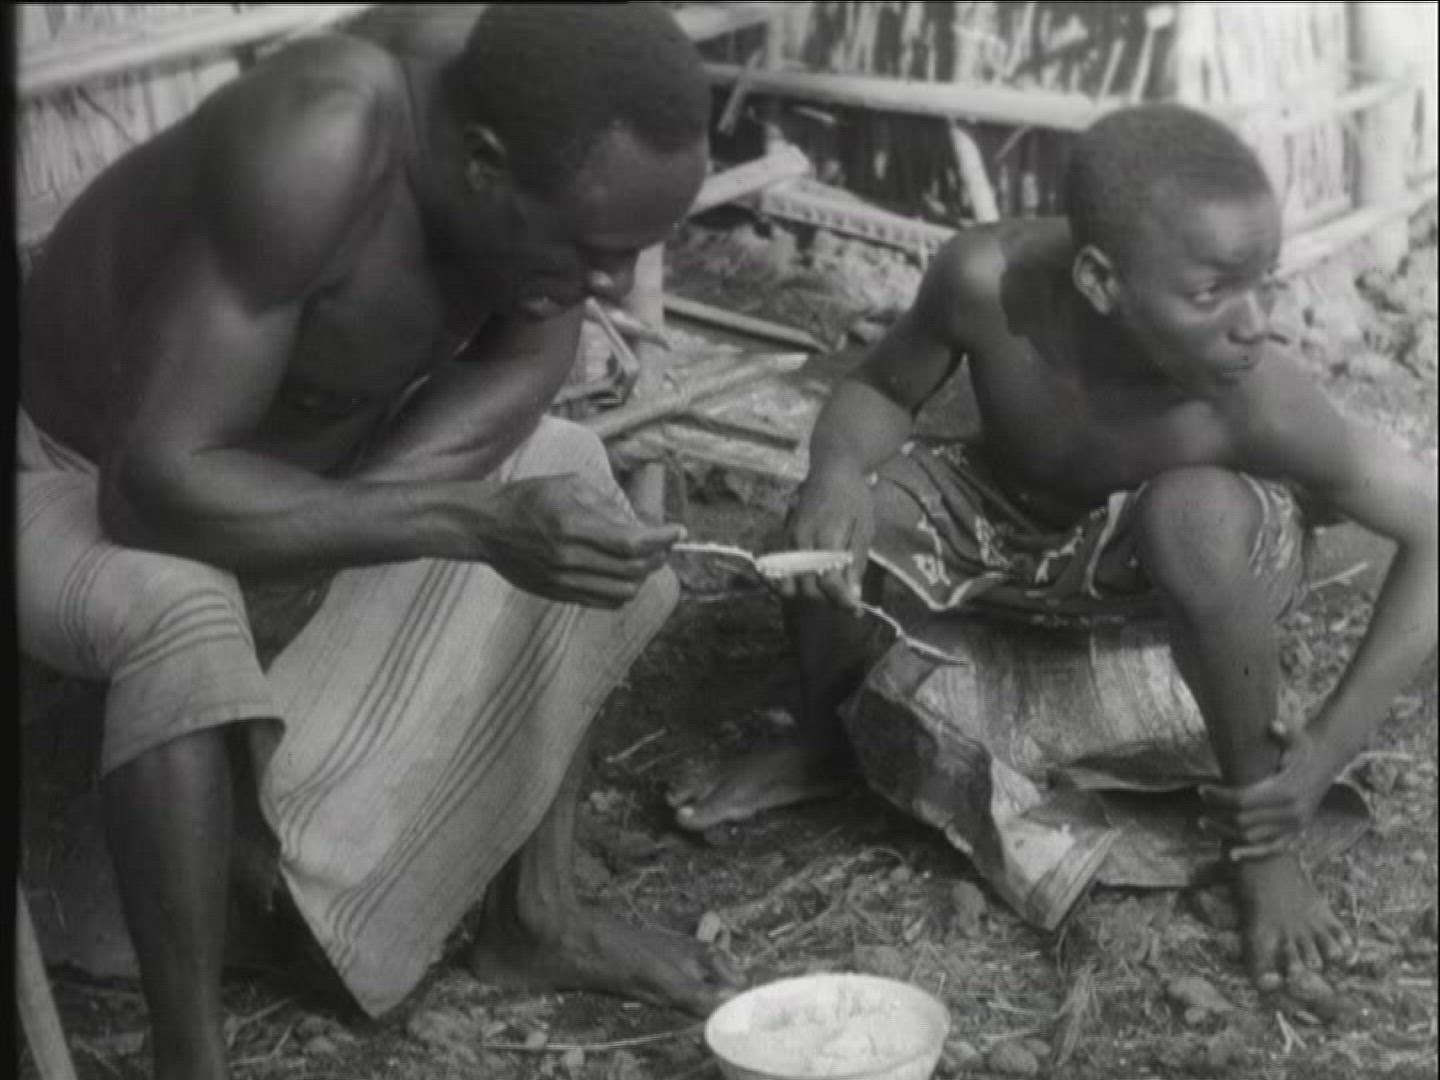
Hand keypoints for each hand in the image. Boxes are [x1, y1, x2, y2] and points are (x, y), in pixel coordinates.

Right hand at [478, 474, 683, 608]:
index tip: (679, 531)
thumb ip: (607, 503)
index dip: (662, 539)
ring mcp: (564, 580)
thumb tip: (639, 523)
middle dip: (658, 557)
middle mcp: (570, 558)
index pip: (633, 542)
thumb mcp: (569, 485)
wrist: (486, 527)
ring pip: (623, 592)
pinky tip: (624, 575)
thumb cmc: (528, 499)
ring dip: (642, 577)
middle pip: (633, 570)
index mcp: (574, 526)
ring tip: (645, 560)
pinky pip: (603, 602)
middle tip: (665, 544)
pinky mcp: (558, 593)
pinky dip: (623, 591)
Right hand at [775, 462, 873, 610]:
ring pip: (789, 584)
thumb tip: (852, 596)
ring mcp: (789, 540)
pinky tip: (800, 585)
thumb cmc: (853, 497)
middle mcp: (803, 541)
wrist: (832, 471)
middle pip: (808, 588)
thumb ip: (855, 563)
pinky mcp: (782, 539)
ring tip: (826, 591)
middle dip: (828, 600)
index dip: (843, 601)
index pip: (829, 582)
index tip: (856, 609)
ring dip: (808, 594)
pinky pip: (775, 572)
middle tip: (845, 598)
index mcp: (827, 536)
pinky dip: (784, 585)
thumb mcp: (864, 529)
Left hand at [1201, 720, 1335, 861]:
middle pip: (1244, 821)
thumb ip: (1285, 733)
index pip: (1243, 800)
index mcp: (1287, 790)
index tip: (1202, 790)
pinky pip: (1273, 849)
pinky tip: (1231, 854)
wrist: (1327, 760)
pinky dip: (1251, 854)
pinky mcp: (1297, 831)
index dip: (1219, 797)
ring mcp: (1295, 825)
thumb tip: (1273, 725)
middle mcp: (1292, 812)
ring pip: (1254, 838)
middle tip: (1200, 808)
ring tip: (1205, 825)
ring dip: (1226, 834)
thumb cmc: (1303, 746)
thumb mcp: (1297, 737)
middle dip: (1218, 816)